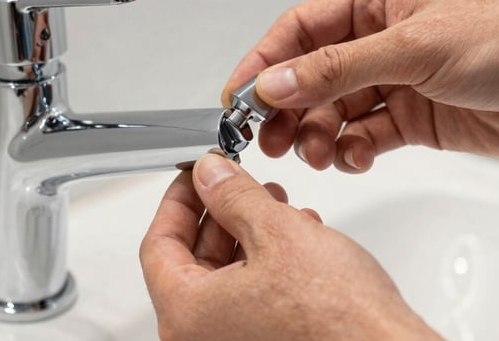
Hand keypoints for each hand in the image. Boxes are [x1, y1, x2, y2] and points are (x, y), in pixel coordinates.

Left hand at [139, 154, 439, 340]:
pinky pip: (249, 300)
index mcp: (187, 315)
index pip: (158, 245)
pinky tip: (296, 241)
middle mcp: (202, 339)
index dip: (178, 201)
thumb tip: (210, 175)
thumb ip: (233, 196)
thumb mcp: (277, 233)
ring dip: (248, 236)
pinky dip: (266, 265)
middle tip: (238, 185)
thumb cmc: (340, 321)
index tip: (193, 177)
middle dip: (221, 215)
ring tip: (275, 207)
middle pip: (192, 262)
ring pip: (224, 279)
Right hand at [223, 0, 498, 171]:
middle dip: (288, 108)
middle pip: (311, 75)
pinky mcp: (411, 118)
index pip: (301, 29)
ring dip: (319, 134)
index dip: (265, 63)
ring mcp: (395, 81)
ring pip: (334, 110)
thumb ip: (338, 69)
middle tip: (270, 138)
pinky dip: (352, 152)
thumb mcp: (414, 47)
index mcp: (377, 1)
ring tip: (316, 153)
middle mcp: (381, 39)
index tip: (238, 96)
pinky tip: (355, 158)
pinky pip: (363, 136)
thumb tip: (278, 83)